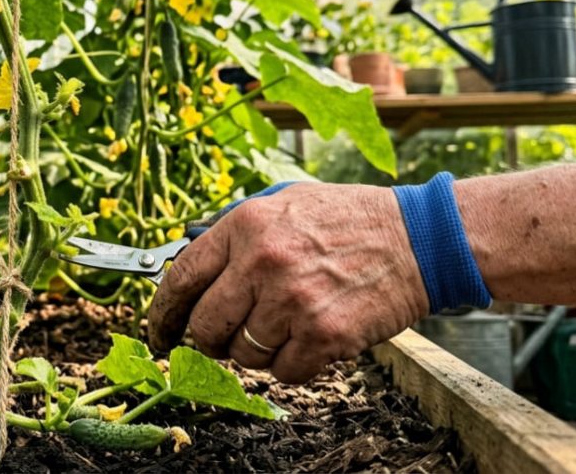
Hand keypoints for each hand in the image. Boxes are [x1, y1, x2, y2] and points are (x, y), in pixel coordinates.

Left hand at [147, 182, 429, 382]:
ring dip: (257, 350)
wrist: (417, 238)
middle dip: (207, 341)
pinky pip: (283, 371)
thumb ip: (235, 234)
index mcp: (246, 225)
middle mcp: (263, 262)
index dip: (162, 313)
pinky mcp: (324, 335)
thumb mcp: (283, 203)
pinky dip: (292, 364)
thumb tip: (188, 270)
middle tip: (223, 339)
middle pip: (205, 326)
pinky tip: (311, 338)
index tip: (158, 331)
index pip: (182, 278)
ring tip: (285, 325)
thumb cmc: (347, 220)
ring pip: (243, 354)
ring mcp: (293, 301)